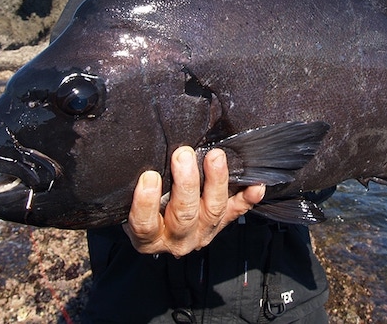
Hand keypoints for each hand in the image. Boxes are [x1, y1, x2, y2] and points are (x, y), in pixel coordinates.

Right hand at [122, 147, 265, 256]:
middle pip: (184, 215)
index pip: (145, 225)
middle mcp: (177, 239)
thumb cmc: (141, 203)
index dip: (147, 202)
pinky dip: (248, 199)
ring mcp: (202, 233)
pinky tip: (256, 186)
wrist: (160, 220)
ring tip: (215, 157)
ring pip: (213, 211)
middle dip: (186, 183)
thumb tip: (134, 147)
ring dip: (216, 182)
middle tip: (183, 154)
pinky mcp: (221, 223)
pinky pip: (237, 212)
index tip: (149, 176)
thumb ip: (135, 182)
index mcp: (148, 237)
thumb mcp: (129, 200)